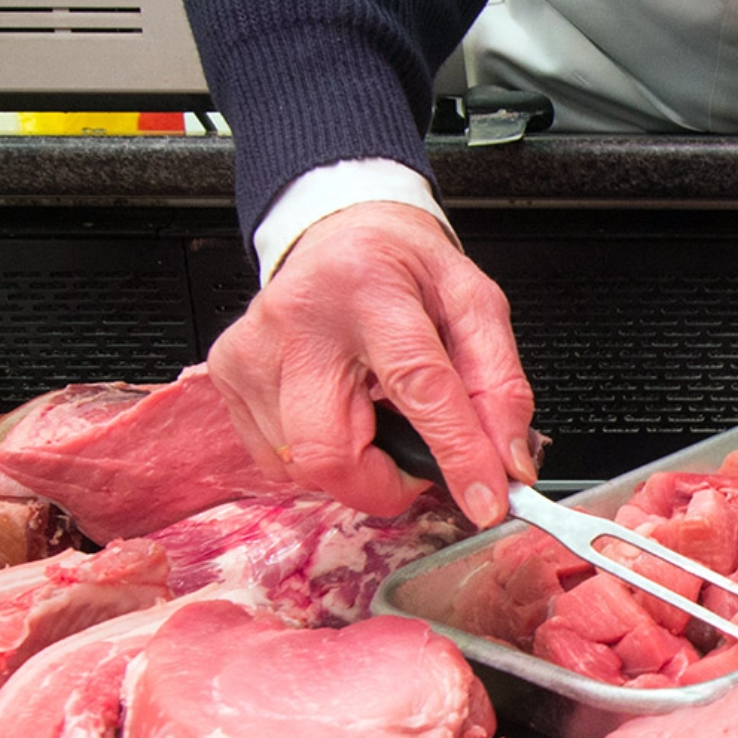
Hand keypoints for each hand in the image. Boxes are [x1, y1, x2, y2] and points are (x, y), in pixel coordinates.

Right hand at [207, 202, 536, 527]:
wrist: (340, 235)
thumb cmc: (406, 271)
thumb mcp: (475, 307)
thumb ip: (500, 385)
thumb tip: (508, 462)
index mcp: (370, 289)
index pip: (417, 386)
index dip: (457, 455)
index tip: (487, 502)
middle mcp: (299, 320)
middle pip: (333, 452)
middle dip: (388, 484)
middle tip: (419, 462)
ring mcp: (253, 350)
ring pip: (304, 467)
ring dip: (359, 468)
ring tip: (379, 418)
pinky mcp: (229, 376)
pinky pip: (277, 461)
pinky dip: (322, 458)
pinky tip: (341, 414)